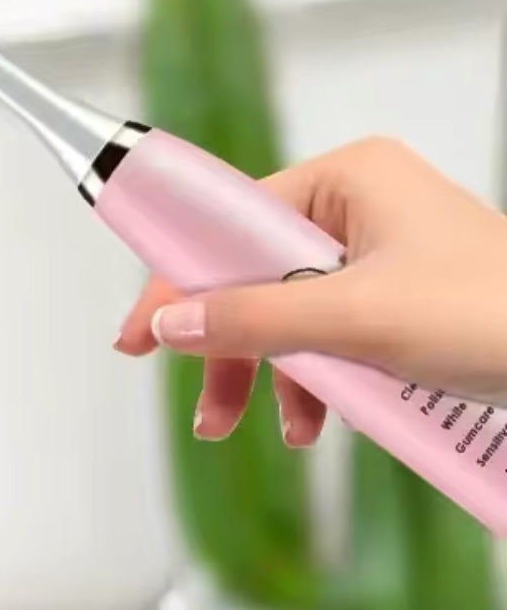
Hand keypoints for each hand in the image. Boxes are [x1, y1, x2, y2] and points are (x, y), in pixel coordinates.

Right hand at [114, 136, 506, 445]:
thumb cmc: (497, 315)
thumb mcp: (355, 319)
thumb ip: (252, 320)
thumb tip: (170, 321)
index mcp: (346, 180)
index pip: (228, 224)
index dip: (178, 281)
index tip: (138, 335)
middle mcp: (358, 208)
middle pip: (252, 275)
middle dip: (230, 346)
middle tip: (207, 407)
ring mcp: (379, 255)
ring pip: (288, 311)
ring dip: (275, 373)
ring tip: (279, 428)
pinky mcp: (396, 300)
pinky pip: (327, 333)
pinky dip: (316, 376)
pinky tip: (318, 419)